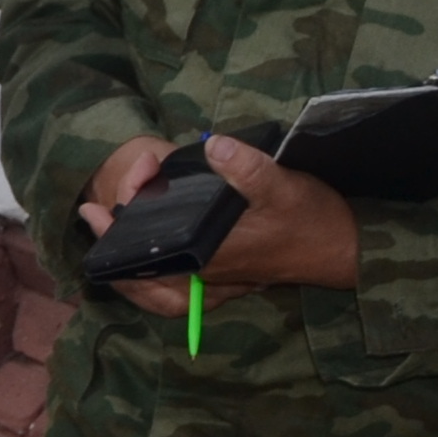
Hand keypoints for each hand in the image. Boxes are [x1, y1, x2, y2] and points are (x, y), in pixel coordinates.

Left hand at [106, 130, 362, 317]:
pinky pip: (176, 290)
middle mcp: (203, 276)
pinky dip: (155, 279)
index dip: (118, 230)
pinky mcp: (226, 281)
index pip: (144, 254)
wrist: (343, 249)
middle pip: (139, 276)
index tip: (102, 205)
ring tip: (111, 237)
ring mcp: (214, 283)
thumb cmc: (311, 219)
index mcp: (206, 256)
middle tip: (94, 214)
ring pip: (154, 288)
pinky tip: (149, 258)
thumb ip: (246, 167)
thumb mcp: (281, 185)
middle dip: (113, 247)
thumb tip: (213, 145)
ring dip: (129, 268)